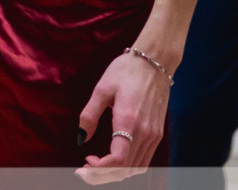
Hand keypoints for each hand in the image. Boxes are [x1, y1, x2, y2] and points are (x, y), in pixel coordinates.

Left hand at [75, 50, 170, 181]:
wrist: (155, 61)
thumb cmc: (126, 71)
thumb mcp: (102, 88)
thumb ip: (89, 115)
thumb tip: (80, 139)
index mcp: (129, 120)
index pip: (118, 160)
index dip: (100, 169)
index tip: (85, 162)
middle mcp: (145, 132)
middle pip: (126, 170)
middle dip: (103, 176)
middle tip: (84, 171)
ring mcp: (154, 135)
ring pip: (136, 168)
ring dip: (115, 173)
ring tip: (96, 166)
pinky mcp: (157, 133)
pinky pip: (144, 160)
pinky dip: (128, 167)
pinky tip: (114, 160)